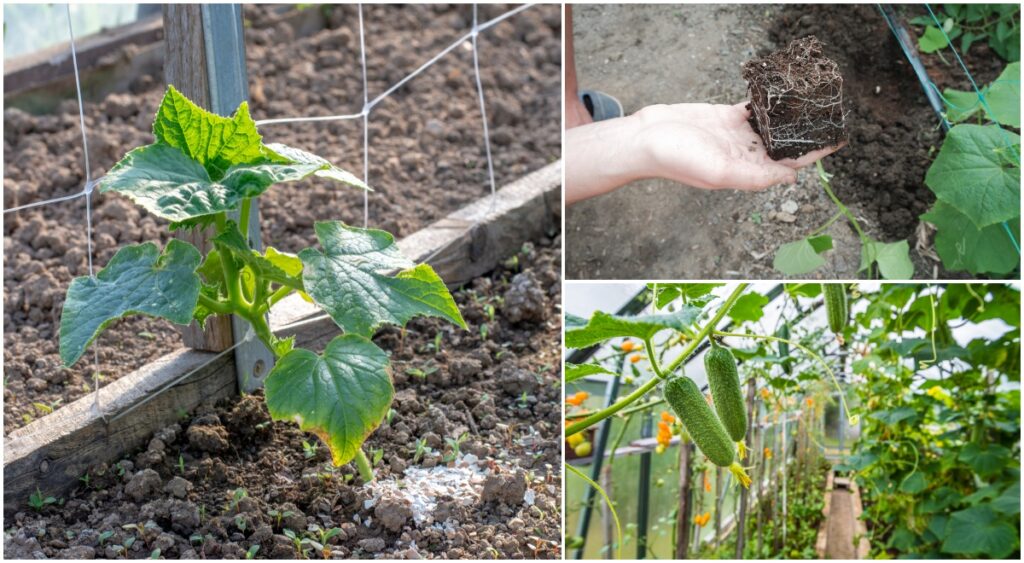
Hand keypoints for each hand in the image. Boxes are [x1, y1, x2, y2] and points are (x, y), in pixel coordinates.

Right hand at [636, 102, 843, 189]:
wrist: (646, 138)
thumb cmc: (676, 158)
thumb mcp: (717, 171)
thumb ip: (754, 177)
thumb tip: (791, 178)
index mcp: (745, 171)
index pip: (788, 165)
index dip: (812, 155)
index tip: (835, 142)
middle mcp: (744, 155)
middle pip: (784, 145)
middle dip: (806, 135)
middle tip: (830, 117)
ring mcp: (734, 136)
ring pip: (771, 126)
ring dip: (790, 118)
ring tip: (813, 105)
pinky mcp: (724, 118)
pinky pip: (753, 110)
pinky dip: (767, 103)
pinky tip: (782, 94)